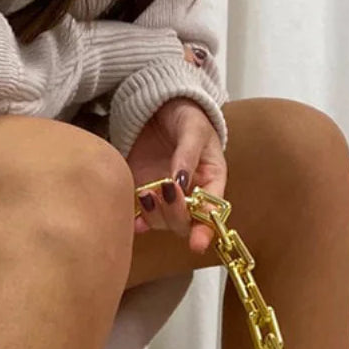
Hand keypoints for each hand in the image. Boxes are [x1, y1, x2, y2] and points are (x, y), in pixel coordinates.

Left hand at [128, 82, 226, 253]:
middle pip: (186, 222)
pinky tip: (135, 221)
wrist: (158, 105)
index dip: (206, 230)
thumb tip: (180, 182)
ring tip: (147, 194)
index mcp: (212, 180)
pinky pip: (143, 217)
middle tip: (165, 192)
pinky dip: (138, 222)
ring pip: (164, 222)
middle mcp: (192, 195)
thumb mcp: (193, 128)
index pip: (213, 212)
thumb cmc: (186, 114)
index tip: (197, 243)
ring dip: (156, 216)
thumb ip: (188, 155)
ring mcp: (167, 197)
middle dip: (176, 214)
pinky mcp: (146, 194)